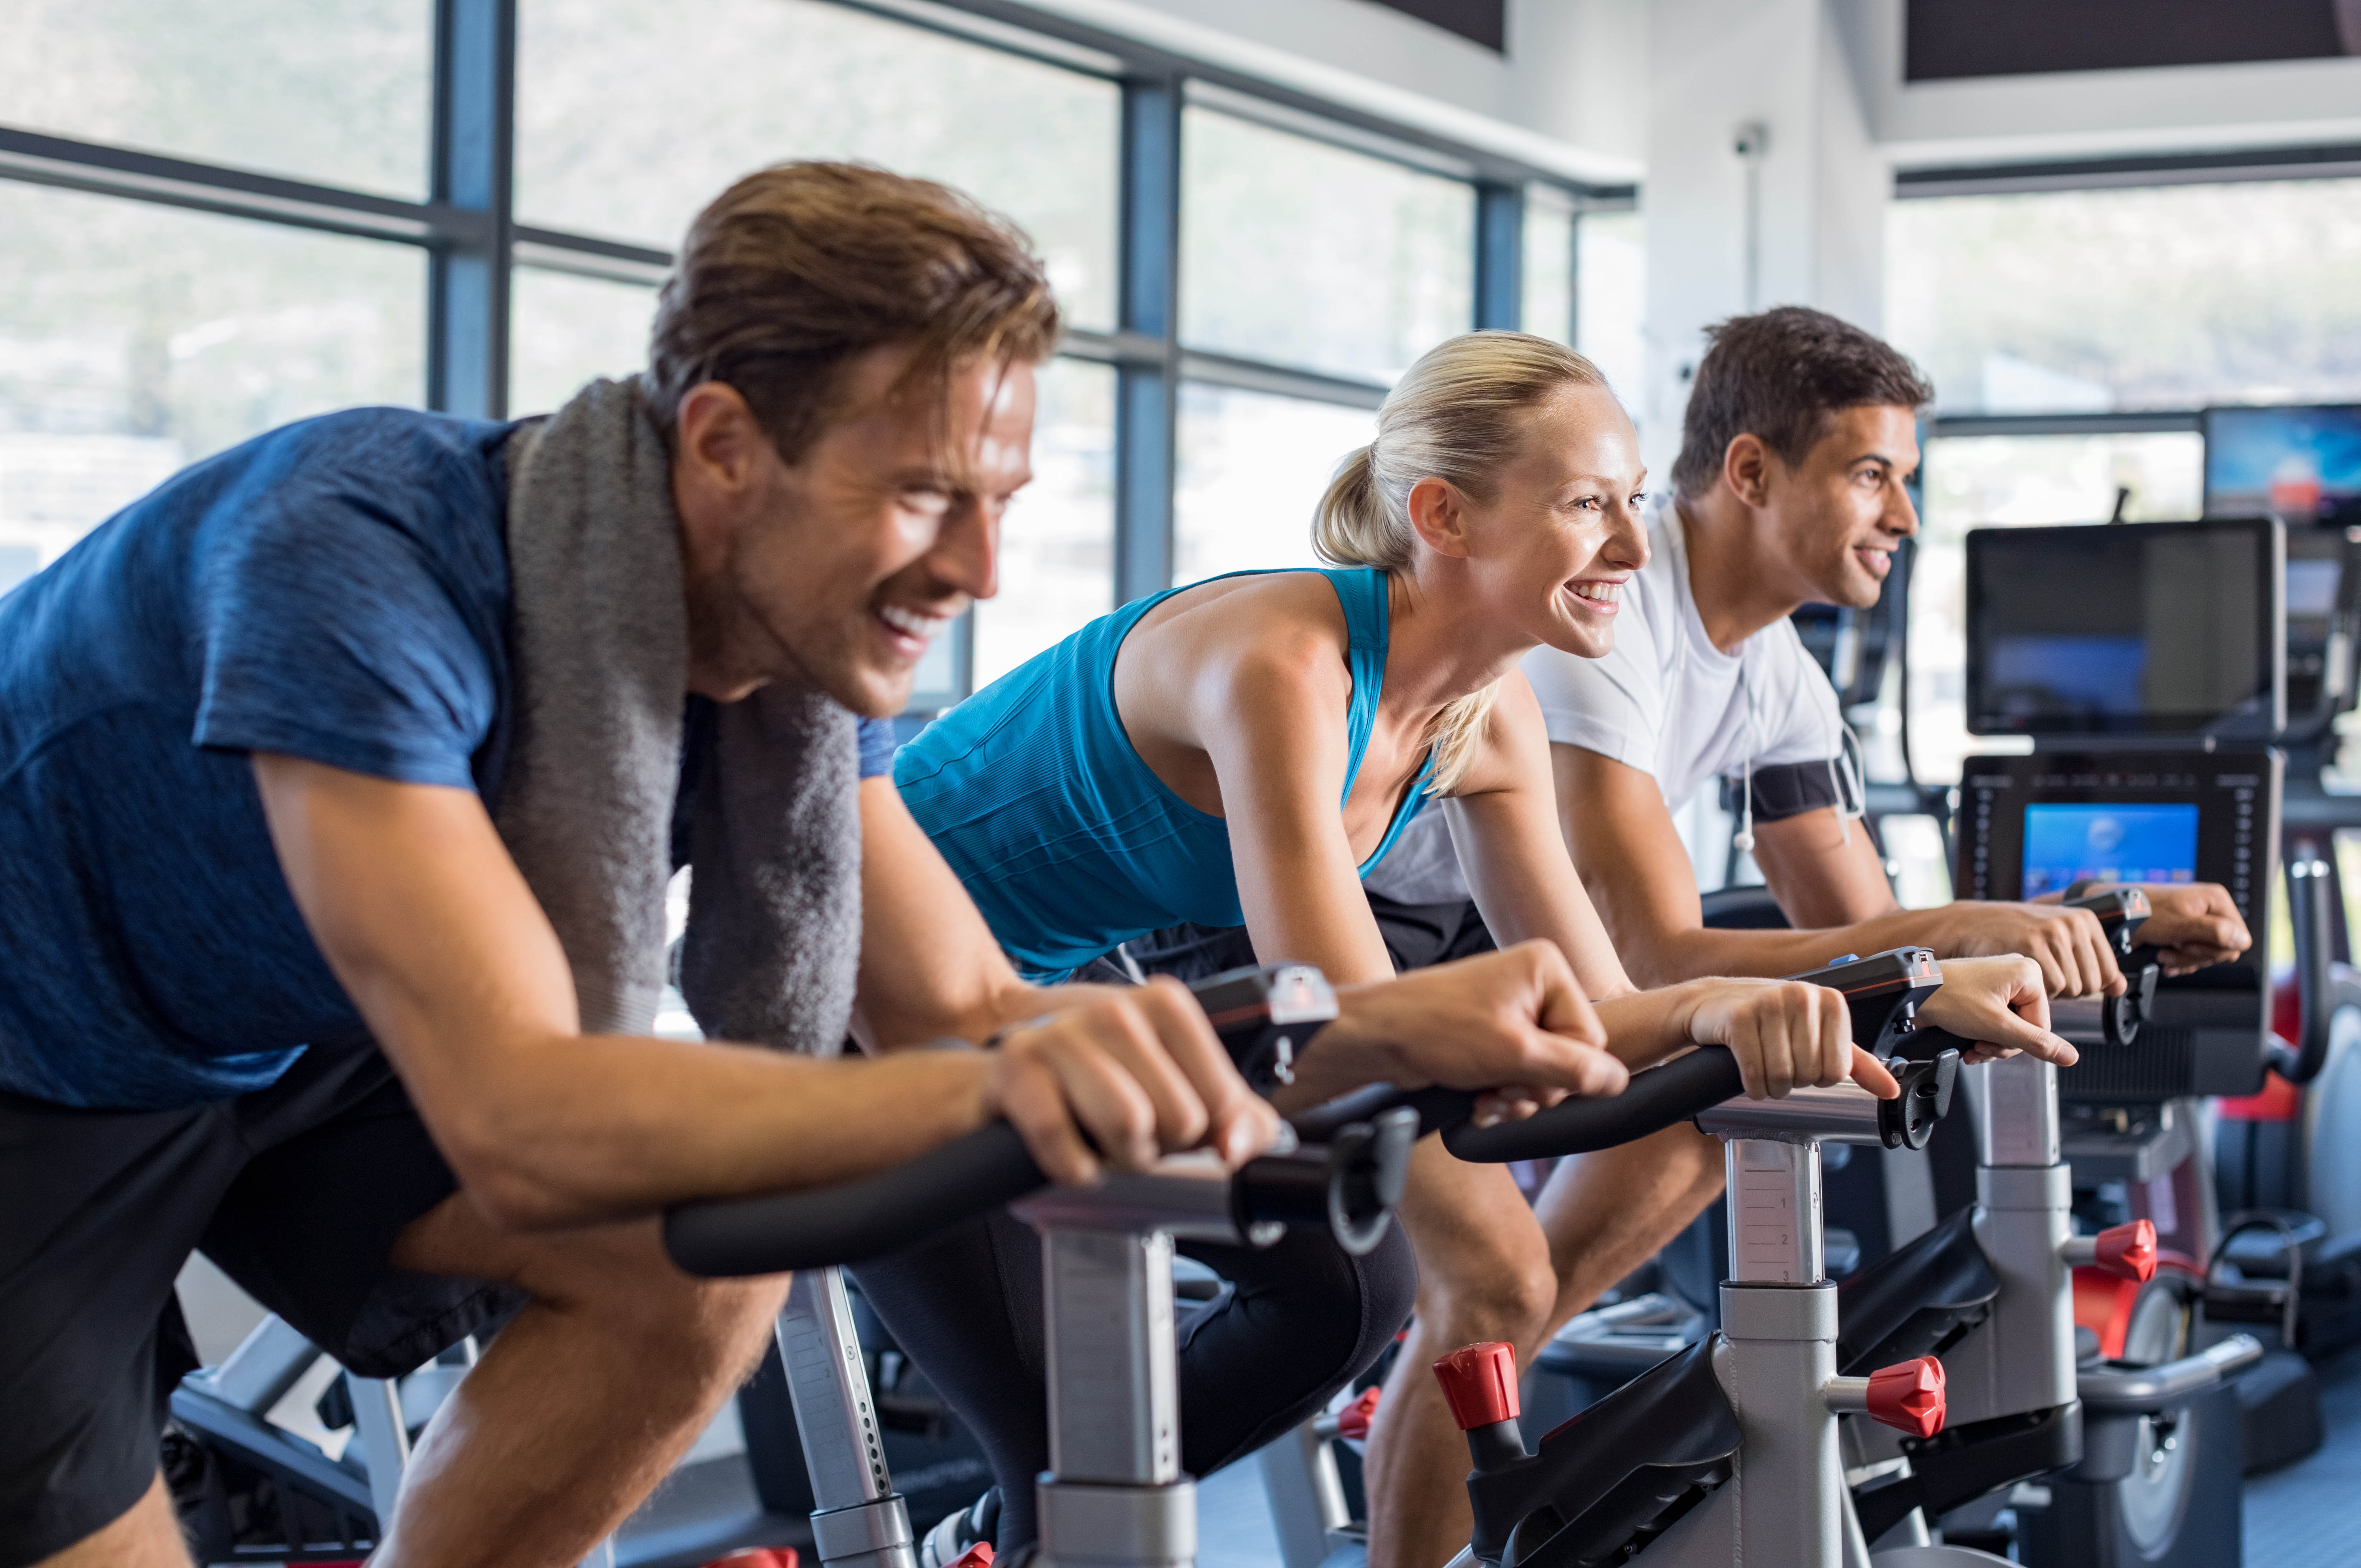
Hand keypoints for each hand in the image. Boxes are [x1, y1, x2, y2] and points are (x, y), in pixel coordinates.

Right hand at [980, 976, 1279, 1184]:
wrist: (1008, 1064)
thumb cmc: (1101, 1079)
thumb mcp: (1179, 1087)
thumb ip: (1236, 1117)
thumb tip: (1239, 1147)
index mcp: (1166, 1006)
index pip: (1222, 1102)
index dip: (1199, 1131)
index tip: (1166, 1118)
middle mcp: (1117, 1010)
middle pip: (1181, 1120)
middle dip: (1155, 1146)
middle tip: (1125, 1131)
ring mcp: (1065, 1033)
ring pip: (1129, 1125)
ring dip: (1115, 1156)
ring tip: (1098, 1136)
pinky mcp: (1020, 1065)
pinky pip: (1065, 1139)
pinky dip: (1072, 1166)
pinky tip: (1069, 1153)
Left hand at [1313, 940, 1629, 1124]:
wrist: (1377, 1037)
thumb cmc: (1436, 1028)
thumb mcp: (1514, 1054)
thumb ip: (1572, 1068)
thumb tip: (1618, 1079)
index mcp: (1547, 970)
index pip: (1590, 1039)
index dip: (1562, 1071)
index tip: (1524, 1079)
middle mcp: (1533, 983)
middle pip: (1568, 1057)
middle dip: (1535, 1087)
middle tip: (1500, 1090)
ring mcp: (1512, 1008)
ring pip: (1543, 1072)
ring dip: (1517, 1096)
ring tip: (1486, 1095)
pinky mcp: (1493, 1032)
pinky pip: (1519, 1073)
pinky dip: (1502, 1093)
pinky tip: (1479, 1097)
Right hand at [1679, 976, 1899, 1099]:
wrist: (1713, 1003)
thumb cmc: (1770, 1021)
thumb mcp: (1817, 1036)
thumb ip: (1856, 1062)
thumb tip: (1891, 1089)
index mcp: (1829, 1001)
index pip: (1838, 1069)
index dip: (1819, 1077)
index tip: (1804, 1063)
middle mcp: (1801, 995)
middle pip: (1809, 1074)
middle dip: (1793, 1082)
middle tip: (1780, 1067)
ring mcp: (1768, 1003)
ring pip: (1781, 1075)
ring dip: (1771, 1087)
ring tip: (1765, 1074)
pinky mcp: (1738, 1017)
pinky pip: (1753, 1071)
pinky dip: (1752, 1085)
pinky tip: (1749, 1077)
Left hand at [1916, 955, 2076, 1065]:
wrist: (1910, 991)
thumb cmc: (1947, 998)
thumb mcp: (1997, 1026)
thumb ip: (2035, 1043)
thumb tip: (2071, 1056)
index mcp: (2029, 974)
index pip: (2042, 1026)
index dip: (2019, 1043)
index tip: (1993, 1045)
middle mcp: (2017, 973)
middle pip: (2025, 1028)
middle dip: (2001, 1044)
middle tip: (1979, 1045)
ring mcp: (1999, 980)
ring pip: (2009, 1028)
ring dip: (1989, 1044)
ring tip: (1971, 1045)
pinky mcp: (1984, 990)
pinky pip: (1995, 1020)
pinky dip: (1982, 1035)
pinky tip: (1967, 1043)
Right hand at [1941, 901, 2123, 998]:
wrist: (1971, 923)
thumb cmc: (2014, 931)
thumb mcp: (2059, 938)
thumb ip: (2092, 962)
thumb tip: (2120, 987)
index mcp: (2085, 920)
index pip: (2108, 973)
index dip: (2087, 985)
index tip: (2066, 979)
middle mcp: (2072, 924)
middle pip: (2090, 984)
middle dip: (2068, 991)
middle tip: (2044, 978)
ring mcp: (2052, 933)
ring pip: (2071, 988)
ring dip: (2052, 993)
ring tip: (2033, 978)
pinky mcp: (2032, 945)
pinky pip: (2051, 988)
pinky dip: (2038, 993)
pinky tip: (2024, 980)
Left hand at [2129, 883, 2249, 973]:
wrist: (2115, 914)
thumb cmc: (2141, 912)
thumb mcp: (2179, 924)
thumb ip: (2214, 932)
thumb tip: (2242, 940)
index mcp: (2216, 900)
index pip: (2239, 939)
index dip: (2214, 949)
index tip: (2189, 946)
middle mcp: (2211, 909)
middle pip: (2223, 948)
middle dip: (2196, 955)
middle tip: (2173, 950)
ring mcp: (2199, 921)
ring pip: (2208, 954)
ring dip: (2185, 959)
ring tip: (2164, 953)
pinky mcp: (2186, 932)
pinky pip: (2194, 954)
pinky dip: (2180, 960)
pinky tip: (2165, 958)